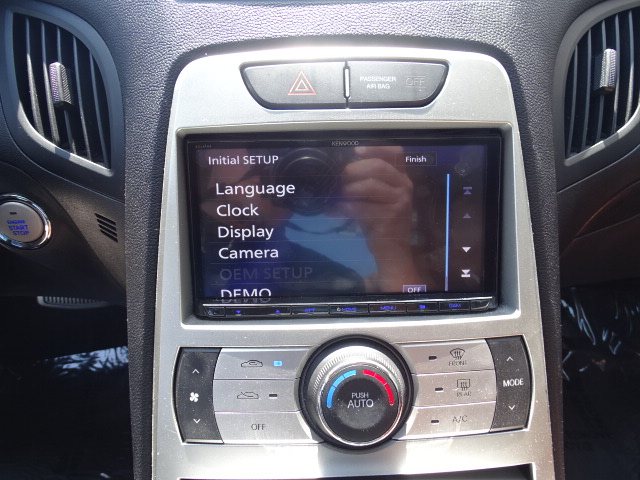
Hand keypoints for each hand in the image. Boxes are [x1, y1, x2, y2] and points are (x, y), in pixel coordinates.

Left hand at [329, 146, 420, 291]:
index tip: (356, 151)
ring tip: (335, 195)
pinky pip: (361, 207)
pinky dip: (343, 207)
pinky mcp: (390, 217)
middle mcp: (404, 186)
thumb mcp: (376, 199)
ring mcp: (400, 202)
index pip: (395, 153)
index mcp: (402, 178)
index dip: (376, 148)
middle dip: (354, 170)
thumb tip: (339, 171)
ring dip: (348, 189)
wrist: (393, 251)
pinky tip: (332, 210)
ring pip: (370, 186)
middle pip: (378, 167)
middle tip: (339, 177)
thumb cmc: (381, 222)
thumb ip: (365, 182)